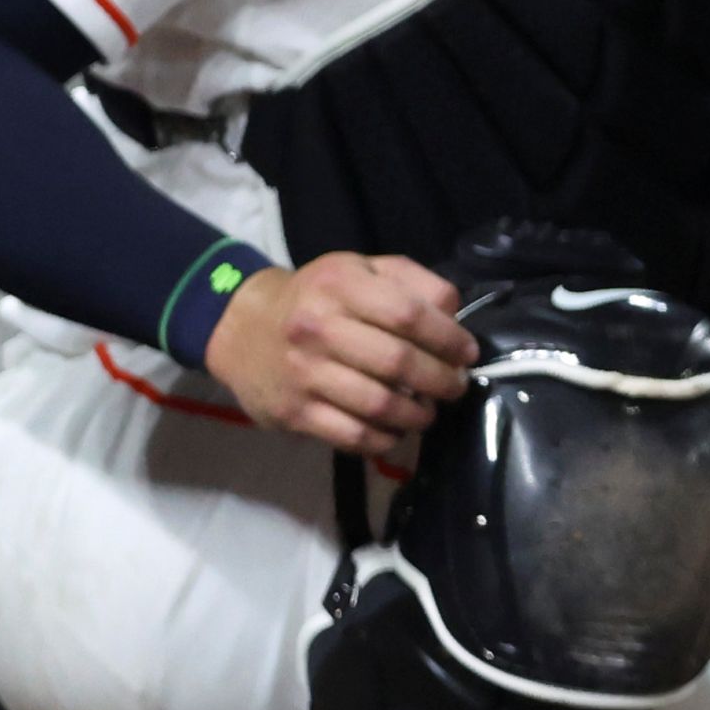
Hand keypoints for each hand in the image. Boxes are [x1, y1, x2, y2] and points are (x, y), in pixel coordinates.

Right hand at [200, 250, 476, 460]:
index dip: (448, 338)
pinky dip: (384, 439)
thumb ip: (413, 281)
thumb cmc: (318, 297)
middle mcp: (317, 328)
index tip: (466, 354)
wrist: (242, 328)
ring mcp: (302, 374)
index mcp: (339, 285)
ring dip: (417, 415)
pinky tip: (396, 430)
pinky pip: (352, 436)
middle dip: (440, 380)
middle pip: (398, 362)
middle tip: (455, 387)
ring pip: (378, 405)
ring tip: (429, 411)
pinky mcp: (293, 413)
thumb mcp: (361, 270)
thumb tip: (453, 315)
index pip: (408, 315)